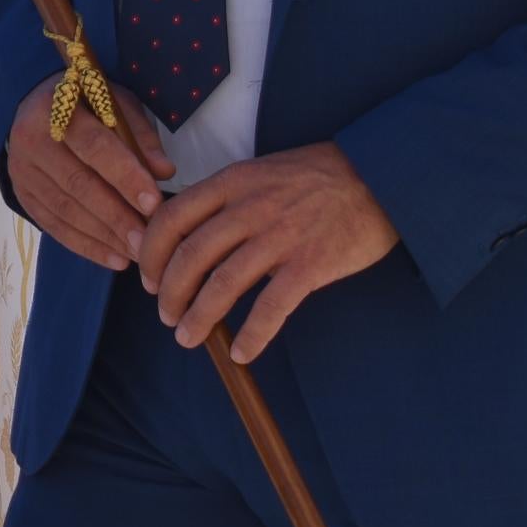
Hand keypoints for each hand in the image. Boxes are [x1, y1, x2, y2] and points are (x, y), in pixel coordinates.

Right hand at [3, 70, 174, 272]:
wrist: (33, 106)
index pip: (94, 147)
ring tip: (137, 255)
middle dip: (116, 217)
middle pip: (78, 184)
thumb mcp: (115, 103)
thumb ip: (139, 135)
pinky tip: (114, 259)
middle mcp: (31, 139)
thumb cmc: (85, 103)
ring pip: (65, 210)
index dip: (124, 176)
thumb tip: (164, 172)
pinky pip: (54, 225)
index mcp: (57, 108)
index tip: (153, 204)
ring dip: (104, 236)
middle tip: (147, 243)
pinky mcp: (21, 193)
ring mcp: (21, 170)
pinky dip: (86, 245)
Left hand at [137, 143, 396, 362]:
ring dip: (199, 317)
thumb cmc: (313, 177)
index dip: (151, 255)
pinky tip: (242, 353)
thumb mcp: (258, 172)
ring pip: (223, 284)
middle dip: (170, 293)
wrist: (378, 176)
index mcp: (231, 182)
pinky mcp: (311, 264)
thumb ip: (223, 199)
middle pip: (191, 256)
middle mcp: (250, 207)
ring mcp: (281, 236)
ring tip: (188, 337)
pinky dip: (252, 335)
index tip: (148, 280)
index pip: (171, 219)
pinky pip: (272, 307)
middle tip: (166, 316)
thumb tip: (184, 236)